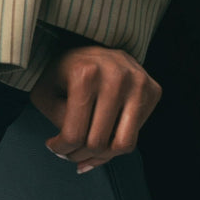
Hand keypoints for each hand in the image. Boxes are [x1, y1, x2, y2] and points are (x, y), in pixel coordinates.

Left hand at [28, 41, 160, 173]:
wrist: (95, 44)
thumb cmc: (66, 71)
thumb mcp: (46, 92)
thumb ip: (57, 121)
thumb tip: (75, 150)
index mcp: (86, 74)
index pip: (75, 134)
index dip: (60, 148)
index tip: (54, 146)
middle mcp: (117, 76)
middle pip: (98, 143)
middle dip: (78, 155)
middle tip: (69, 150)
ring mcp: (139, 83)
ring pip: (122, 145)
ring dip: (101, 156)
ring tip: (87, 150)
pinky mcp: (153, 90)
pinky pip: (135, 135)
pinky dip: (117, 144)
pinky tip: (104, 136)